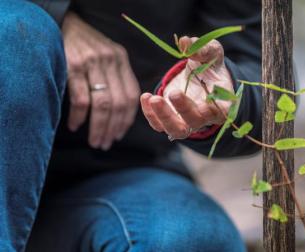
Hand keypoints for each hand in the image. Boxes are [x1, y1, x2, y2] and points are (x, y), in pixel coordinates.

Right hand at [62, 12, 140, 149]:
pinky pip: (81, 99)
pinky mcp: (73, 66)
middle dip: (113, 128)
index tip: (119, 135)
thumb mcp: (107, 55)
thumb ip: (116, 77)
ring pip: (102, 104)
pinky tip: (76, 126)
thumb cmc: (85, 46)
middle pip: (119, 103)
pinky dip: (80, 117)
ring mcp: (93, 63)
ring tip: (95, 141)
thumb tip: (120, 114)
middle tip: (105, 144)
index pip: (132, 96)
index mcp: (122, 60)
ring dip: (99, 127)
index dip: (127, 119)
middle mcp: (111, 61)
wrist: (62, 24)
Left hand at [140, 36, 233, 139]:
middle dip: (185, 109)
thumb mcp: (212, 52)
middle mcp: (205, 116)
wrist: (200, 77)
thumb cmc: (211, 65)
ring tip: (154, 99)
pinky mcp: (170, 121)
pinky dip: (150, 114)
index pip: (222, 112)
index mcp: (222, 102)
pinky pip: (159, 125)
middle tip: (174, 92)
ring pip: (178, 130)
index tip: (206, 101)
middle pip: (197, 121)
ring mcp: (187, 122)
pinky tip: (146, 96)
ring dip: (165, 117)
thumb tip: (186, 42)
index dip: (215, 110)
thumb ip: (203, 49)